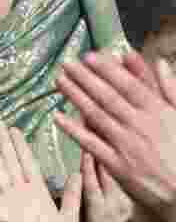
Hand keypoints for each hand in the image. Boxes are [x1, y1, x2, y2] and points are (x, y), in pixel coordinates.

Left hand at [55, 51, 175, 221]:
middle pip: (108, 97)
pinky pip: (91, 144)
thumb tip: (160, 62)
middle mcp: (140, 125)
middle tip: (66, 63)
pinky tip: (57, 117)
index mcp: (158, 112)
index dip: (107, 70)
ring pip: (96, 116)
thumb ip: (170, 89)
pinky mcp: (117, 165)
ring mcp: (126, 145)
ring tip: (59, 81)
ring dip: (76, 97)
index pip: (129, 85)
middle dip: (85, 78)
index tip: (89, 56)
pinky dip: (74, 130)